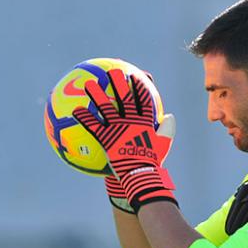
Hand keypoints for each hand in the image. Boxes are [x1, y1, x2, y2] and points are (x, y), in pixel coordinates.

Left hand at [73, 69, 176, 211]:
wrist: (141, 174)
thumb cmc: (152, 161)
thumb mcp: (164, 144)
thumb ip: (167, 130)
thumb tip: (170, 116)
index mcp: (145, 122)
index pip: (144, 100)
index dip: (140, 86)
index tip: (135, 76)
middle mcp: (131, 121)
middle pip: (124, 98)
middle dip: (118, 83)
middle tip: (112, 72)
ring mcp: (118, 129)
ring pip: (106, 108)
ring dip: (97, 95)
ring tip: (89, 84)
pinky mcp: (107, 138)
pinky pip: (93, 126)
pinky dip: (85, 118)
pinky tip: (76, 111)